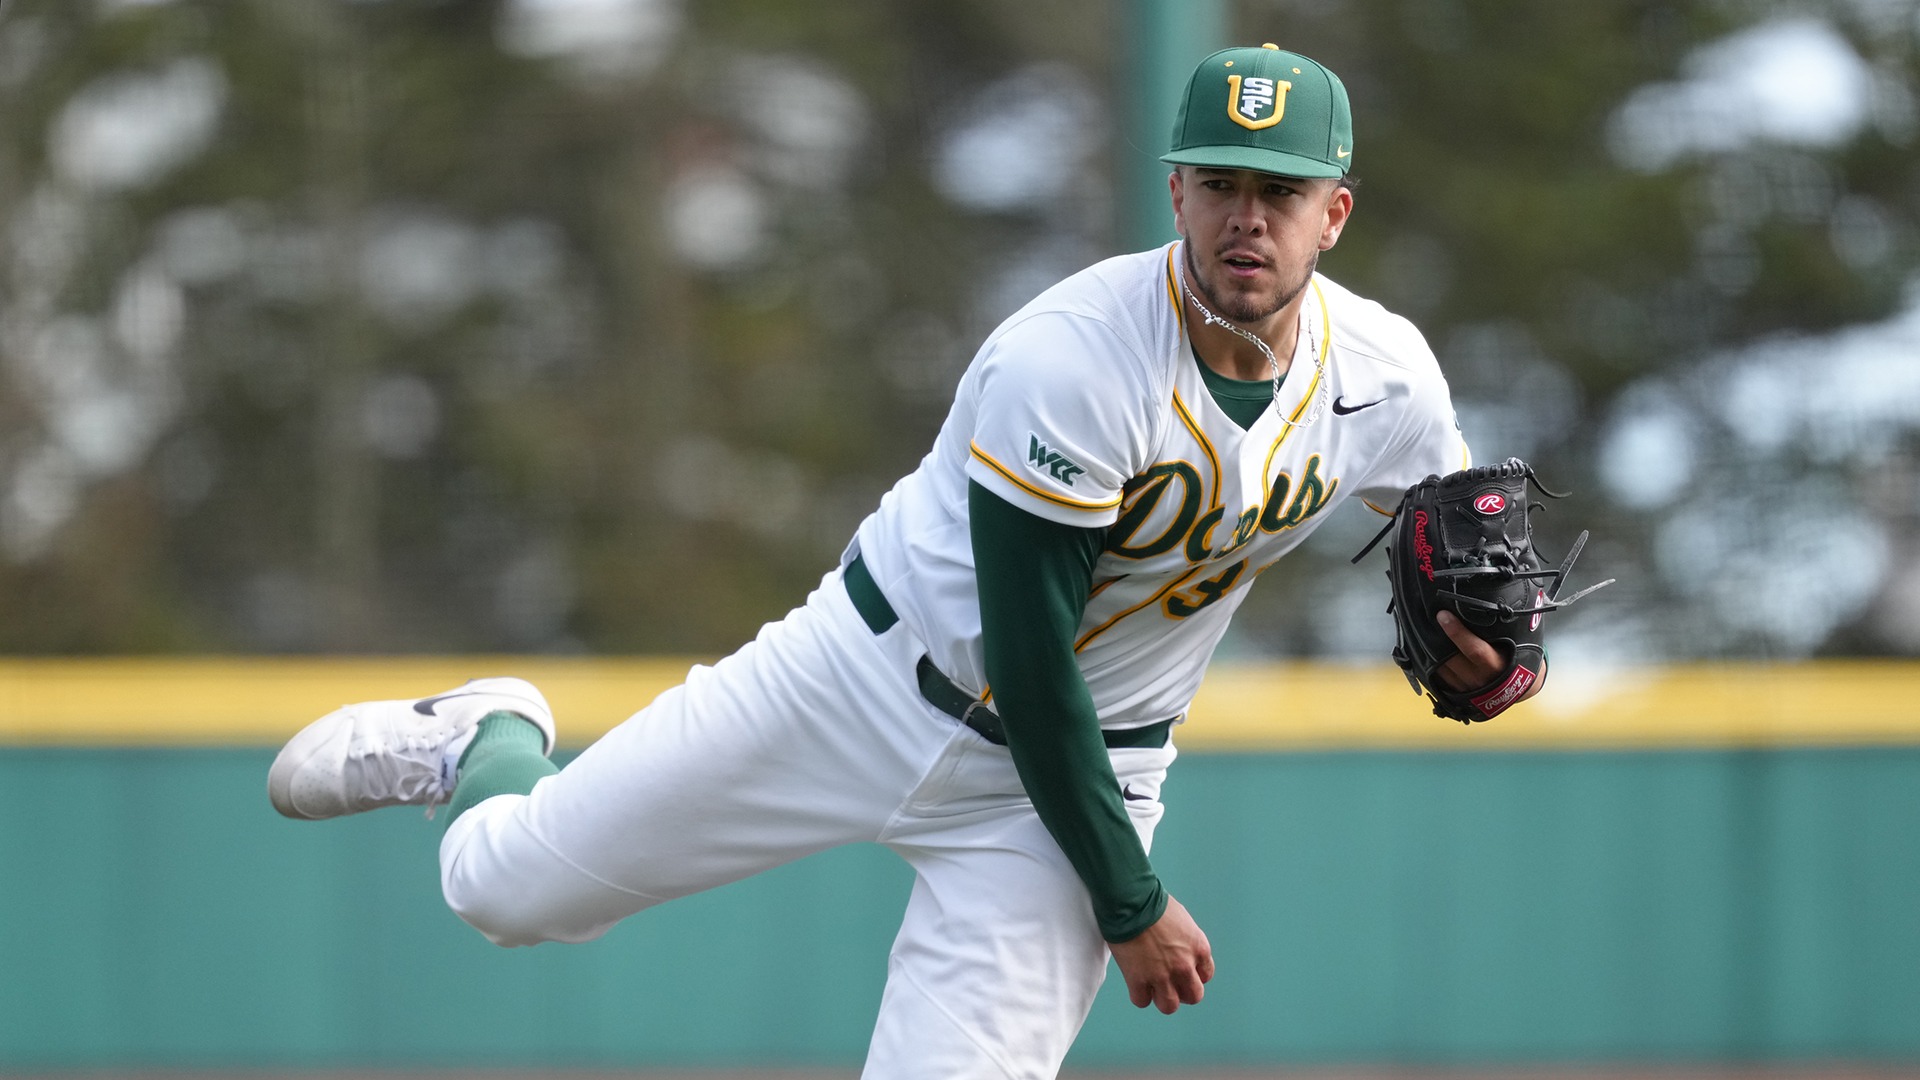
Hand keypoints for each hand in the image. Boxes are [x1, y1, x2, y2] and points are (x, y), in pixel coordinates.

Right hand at [1108, 895, 1213, 1014]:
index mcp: (1198, 948)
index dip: (1193, 975)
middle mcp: (1184, 965)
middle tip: (1171, 984)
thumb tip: (1178, 947)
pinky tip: (1136, 983)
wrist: (1131, 901)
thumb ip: (1185, 940)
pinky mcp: (1139, 979)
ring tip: (1153, 988)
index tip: (1183, 972)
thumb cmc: (1153, 902)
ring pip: (1170, 1005)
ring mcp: (1162, 975)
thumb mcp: (1182, 920)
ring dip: (1162, 998)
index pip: (1205, 975)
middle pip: (1194, 996)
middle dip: (1183, 992)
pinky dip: (1139, 995)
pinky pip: (1142, 1001)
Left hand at [1433, 610, 1539, 703]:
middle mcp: (1479, 680)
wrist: (1520, 688)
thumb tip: (1486, 601)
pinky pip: (1438, 678)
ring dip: (1429, 651)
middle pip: (1450, 659)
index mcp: (1496, 666)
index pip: (1474, 649)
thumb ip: (1501, 628)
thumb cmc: (1517, 659)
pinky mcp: (1457, 694)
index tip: (1443, 615)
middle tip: (1425, 619)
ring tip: (1422, 631)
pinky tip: (1425, 649)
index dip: (1457, 632)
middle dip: (1435, 640)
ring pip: (1441, 669)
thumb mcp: (1515, 644)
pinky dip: (1430, 664)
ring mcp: (1467, 689)